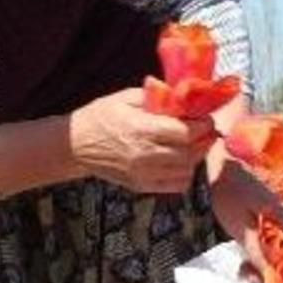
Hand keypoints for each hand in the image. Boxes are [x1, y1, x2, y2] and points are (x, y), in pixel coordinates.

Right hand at [69, 87, 214, 193]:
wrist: (75, 145)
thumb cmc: (100, 117)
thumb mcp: (125, 98)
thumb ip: (155, 98)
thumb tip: (183, 96)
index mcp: (140, 129)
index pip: (184, 132)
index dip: (201, 125)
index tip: (205, 118)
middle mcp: (143, 155)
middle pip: (189, 153)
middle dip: (203, 140)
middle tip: (206, 130)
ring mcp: (142, 173)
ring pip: (186, 170)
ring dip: (196, 157)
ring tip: (195, 144)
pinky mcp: (140, 185)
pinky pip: (175, 186)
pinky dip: (185, 175)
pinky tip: (182, 162)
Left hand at [208, 154, 282, 280]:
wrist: (220, 169)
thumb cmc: (230, 194)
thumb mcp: (241, 228)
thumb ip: (258, 253)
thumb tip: (274, 279)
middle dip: (273, 276)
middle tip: (247, 275)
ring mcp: (282, 228)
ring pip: (282, 261)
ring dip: (264, 271)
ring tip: (242, 269)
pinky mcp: (271, 231)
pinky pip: (272, 254)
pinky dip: (259, 262)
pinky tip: (243, 263)